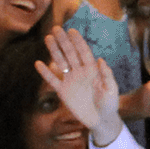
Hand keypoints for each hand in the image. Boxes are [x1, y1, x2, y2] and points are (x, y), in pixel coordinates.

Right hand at [37, 26, 123, 145]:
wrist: (101, 120)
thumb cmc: (109, 104)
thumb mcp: (111, 89)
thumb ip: (107, 75)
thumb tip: (100, 59)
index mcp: (92, 70)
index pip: (84, 52)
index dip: (78, 42)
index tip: (71, 31)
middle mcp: (80, 72)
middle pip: (70, 54)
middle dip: (64, 41)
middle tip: (56, 28)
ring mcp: (71, 81)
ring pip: (60, 63)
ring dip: (54, 51)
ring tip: (48, 38)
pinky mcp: (63, 92)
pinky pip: (52, 80)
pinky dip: (45, 73)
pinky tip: (38, 63)